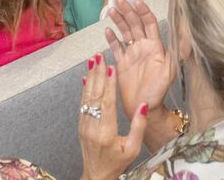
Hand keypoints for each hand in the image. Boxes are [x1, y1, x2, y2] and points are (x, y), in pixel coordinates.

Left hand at [76, 52, 148, 179]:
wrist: (96, 175)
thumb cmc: (117, 163)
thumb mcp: (133, 148)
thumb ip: (139, 127)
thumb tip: (142, 105)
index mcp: (106, 132)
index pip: (107, 104)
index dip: (108, 85)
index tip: (110, 68)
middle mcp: (92, 127)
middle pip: (95, 96)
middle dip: (97, 74)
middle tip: (98, 57)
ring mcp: (84, 125)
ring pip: (87, 97)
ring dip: (90, 77)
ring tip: (92, 61)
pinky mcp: (81, 125)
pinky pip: (82, 104)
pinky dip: (84, 89)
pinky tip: (86, 78)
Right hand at [104, 0, 175, 122]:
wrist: (145, 108)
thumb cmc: (159, 92)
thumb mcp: (169, 72)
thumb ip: (174, 54)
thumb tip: (183, 36)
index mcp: (155, 47)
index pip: (149, 24)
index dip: (143, 12)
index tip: (137, 2)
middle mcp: (143, 47)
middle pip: (135, 24)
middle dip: (128, 11)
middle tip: (120, 1)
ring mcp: (132, 54)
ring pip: (124, 32)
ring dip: (119, 21)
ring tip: (112, 10)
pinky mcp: (122, 64)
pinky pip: (116, 48)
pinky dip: (111, 39)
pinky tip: (107, 30)